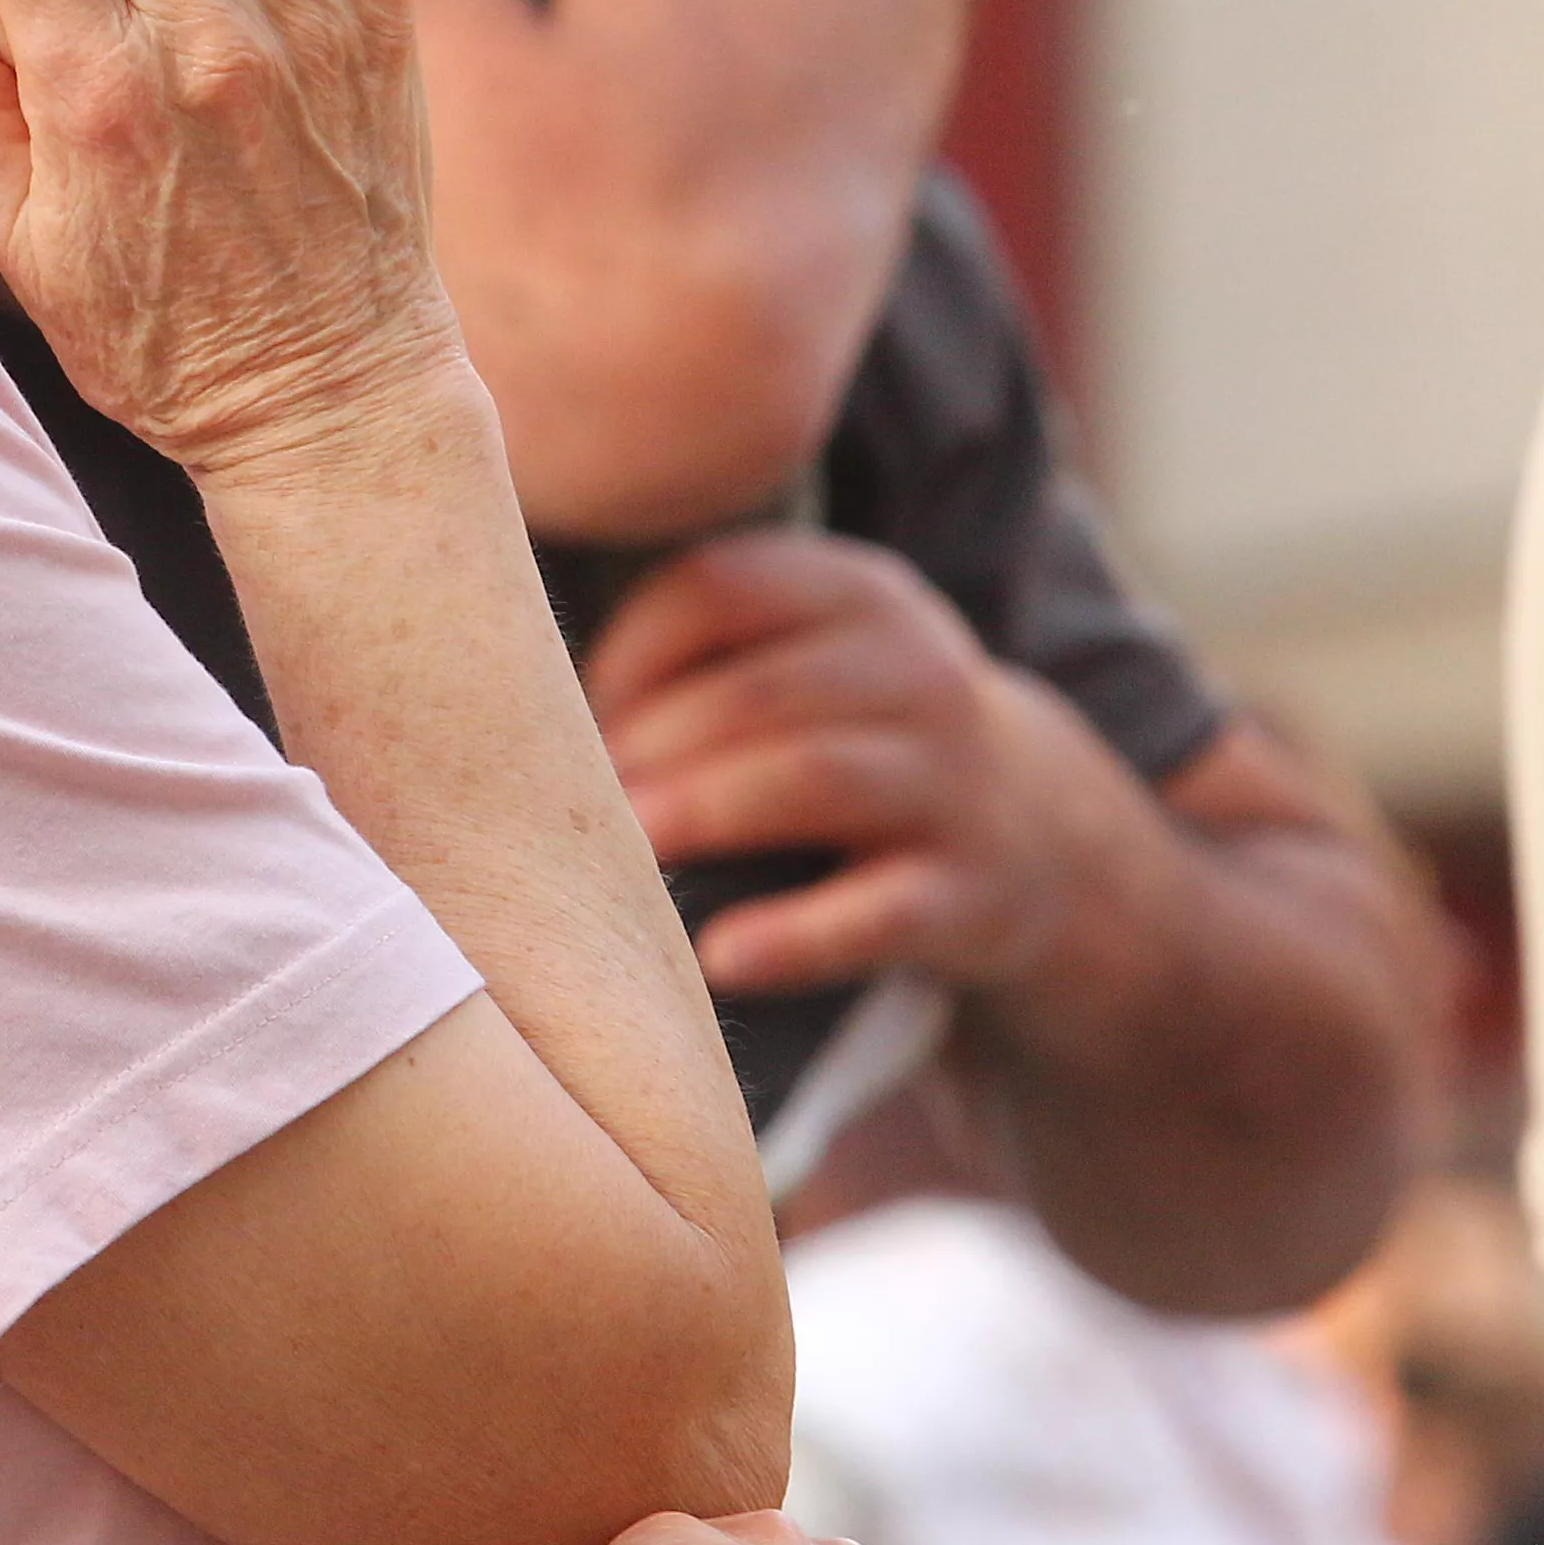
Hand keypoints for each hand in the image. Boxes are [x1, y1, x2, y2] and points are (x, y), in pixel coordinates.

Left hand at [582, 528, 1164, 998]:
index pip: (719, 587)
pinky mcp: (971, 894)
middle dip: (653, 743)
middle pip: (760, 690)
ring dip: (706, 812)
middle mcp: (914, 671)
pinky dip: (797, 936)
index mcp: (853, 594)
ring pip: (817, 778)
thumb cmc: (848, 739)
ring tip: (624, 850)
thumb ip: (695, 658)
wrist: (1036, 835)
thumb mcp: (804, 662)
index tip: (572, 717)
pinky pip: (879, 912)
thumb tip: (507, 695)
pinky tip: (718, 957)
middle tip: (570, 799)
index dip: (629, 650)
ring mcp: (954, 783)